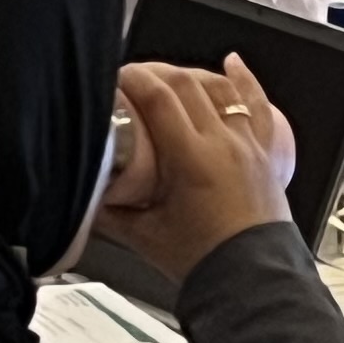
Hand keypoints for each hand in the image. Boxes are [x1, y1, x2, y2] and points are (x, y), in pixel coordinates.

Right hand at [95, 57, 294, 276]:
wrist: (253, 279)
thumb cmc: (204, 260)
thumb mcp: (145, 235)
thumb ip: (107, 214)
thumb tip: (78, 196)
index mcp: (193, 159)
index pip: (160, 98)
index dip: (134, 78)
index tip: (116, 77)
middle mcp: (224, 143)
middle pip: (187, 85)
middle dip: (156, 73)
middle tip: (133, 78)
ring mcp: (248, 145)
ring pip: (220, 90)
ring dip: (191, 75)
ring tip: (167, 74)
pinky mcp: (265, 153)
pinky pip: (258, 107)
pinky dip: (245, 81)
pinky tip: (232, 63)